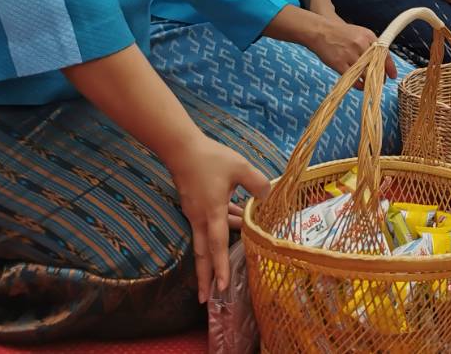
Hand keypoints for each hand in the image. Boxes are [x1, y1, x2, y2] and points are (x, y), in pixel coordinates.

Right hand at [166, 135, 269, 303]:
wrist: (182, 150)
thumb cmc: (211, 158)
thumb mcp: (240, 167)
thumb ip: (257, 183)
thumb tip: (268, 197)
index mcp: (211, 213)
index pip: (217, 246)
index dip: (220, 268)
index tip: (221, 288)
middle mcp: (200, 218)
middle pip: (203, 254)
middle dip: (205, 277)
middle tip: (206, 299)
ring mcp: (195, 213)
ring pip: (206, 239)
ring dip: (216, 252)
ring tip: (226, 266)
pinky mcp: (194, 205)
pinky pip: (208, 223)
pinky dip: (221, 226)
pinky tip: (236, 218)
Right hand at [303, 15, 393, 79]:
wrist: (321, 31)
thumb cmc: (341, 34)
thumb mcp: (359, 34)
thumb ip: (370, 45)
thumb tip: (381, 61)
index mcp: (368, 36)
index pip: (384, 53)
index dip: (389, 67)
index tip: (393, 76)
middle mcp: (361, 44)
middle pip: (375, 65)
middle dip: (380, 76)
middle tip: (381, 82)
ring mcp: (350, 54)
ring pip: (365, 73)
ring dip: (369, 82)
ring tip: (370, 85)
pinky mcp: (339, 63)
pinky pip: (352, 78)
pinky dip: (358, 85)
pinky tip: (360, 86)